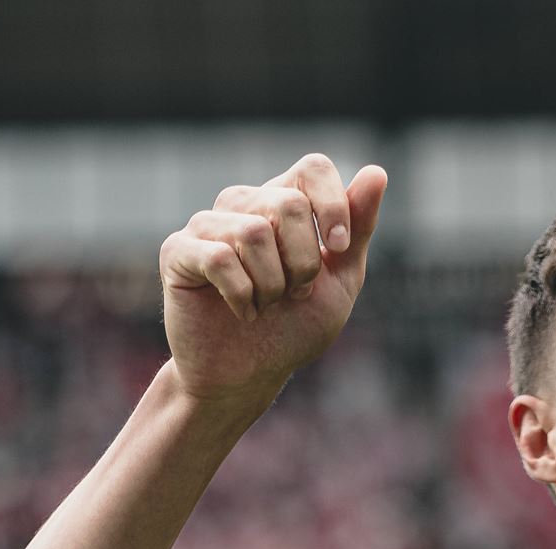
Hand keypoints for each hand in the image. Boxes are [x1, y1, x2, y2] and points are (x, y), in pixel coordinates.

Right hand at [158, 153, 388, 402]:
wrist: (249, 374)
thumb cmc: (294, 326)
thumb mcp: (340, 280)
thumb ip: (358, 227)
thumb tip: (376, 172)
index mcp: (284, 202)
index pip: (313, 168)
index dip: (333, 207)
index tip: (338, 250)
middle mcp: (243, 203)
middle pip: (288, 204)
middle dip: (304, 262)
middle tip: (295, 294)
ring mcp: (207, 224)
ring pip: (253, 233)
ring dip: (272, 285)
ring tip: (266, 305)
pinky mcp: (179, 251)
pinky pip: (219, 258)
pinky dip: (242, 295)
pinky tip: (242, 312)